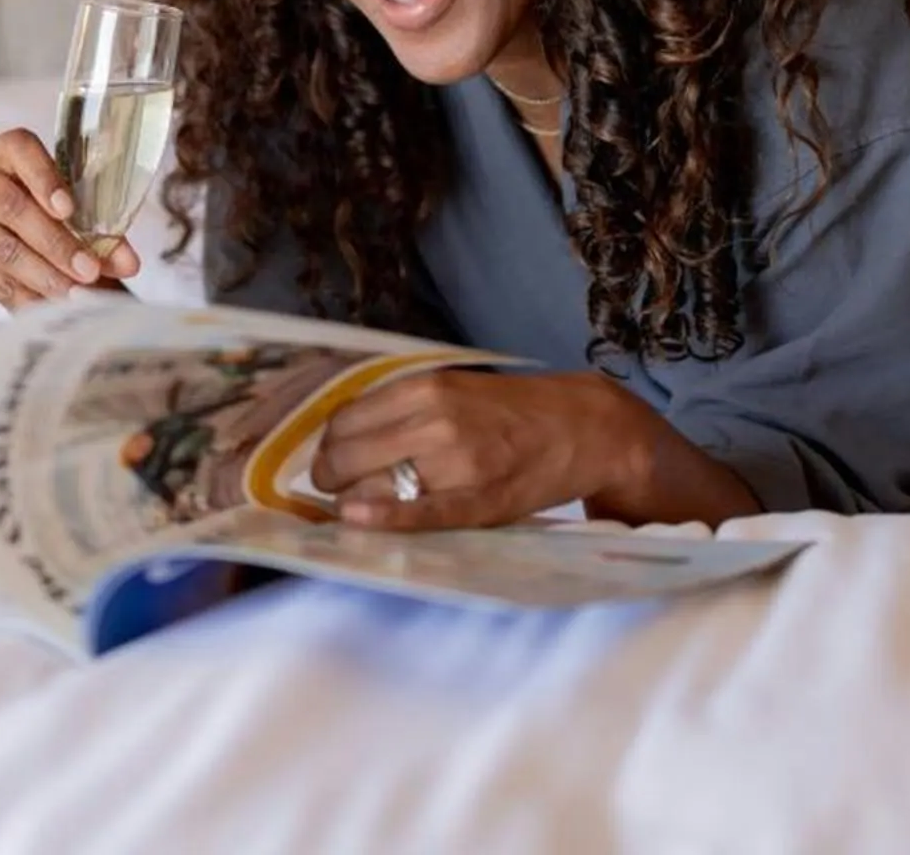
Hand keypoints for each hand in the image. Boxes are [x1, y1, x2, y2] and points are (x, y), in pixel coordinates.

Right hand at [0, 127, 140, 309]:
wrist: (23, 230)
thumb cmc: (54, 209)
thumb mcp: (81, 210)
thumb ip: (105, 232)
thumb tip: (128, 263)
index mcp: (6, 149)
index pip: (19, 151)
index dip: (43, 179)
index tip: (69, 209)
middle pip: (9, 206)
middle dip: (54, 243)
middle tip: (89, 269)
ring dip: (42, 275)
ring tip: (75, 293)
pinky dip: (25, 296)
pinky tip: (51, 306)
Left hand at [311, 369, 653, 531]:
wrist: (581, 427)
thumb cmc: (510, 411)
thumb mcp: (453, 389)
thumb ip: (402, 407)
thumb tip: (340, 434)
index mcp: (424, 389)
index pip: (344, 421)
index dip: (328, 446)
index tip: (331, 461)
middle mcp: (435, 421)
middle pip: (348, 456)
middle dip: (331, 478)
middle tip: (338, 489)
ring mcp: (457, 463)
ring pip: (373, 486)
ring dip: (352, 501)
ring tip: (357, 506)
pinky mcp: (479, 501)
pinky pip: (417, 513)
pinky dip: (381, 518)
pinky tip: (357, 520)